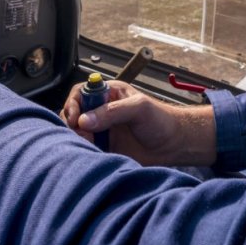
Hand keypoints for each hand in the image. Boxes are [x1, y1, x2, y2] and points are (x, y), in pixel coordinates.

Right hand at [61, 79, 216, 166]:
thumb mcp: (138, 108)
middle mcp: (101, 110)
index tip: (75, 117)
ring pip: (76, 131)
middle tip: (82, 133)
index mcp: (109, 94)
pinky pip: (85, 147)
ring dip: (77, 137)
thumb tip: (83, 120)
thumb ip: (111, 112)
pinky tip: (93, 152)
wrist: (173, 145)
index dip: (73, 103)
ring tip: (91, 143)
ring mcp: (101, 129)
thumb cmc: (160, 120)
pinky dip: (83, 150)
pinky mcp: (103, 147)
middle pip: (73, 112)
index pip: (81, 92)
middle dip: (72, 123)